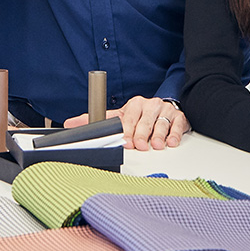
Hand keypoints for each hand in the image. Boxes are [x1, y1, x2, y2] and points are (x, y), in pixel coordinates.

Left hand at [64, 96, 189, 150]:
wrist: (162, 109)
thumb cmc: (139, 115)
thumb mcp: (119, 116)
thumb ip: (98, 120)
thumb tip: (70, 124)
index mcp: (134, 104)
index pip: (129, 118)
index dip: (126, 130)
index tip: (125, 140)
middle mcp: (150, 105)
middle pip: (144, 121)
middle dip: (141, 134)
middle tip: (139, 145)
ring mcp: (165, 111)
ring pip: (160, 123)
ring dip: (158, 135)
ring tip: (155, 145)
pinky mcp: (179, 117)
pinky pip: (177, 125)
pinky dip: (174, 134)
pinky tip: (171, 142)